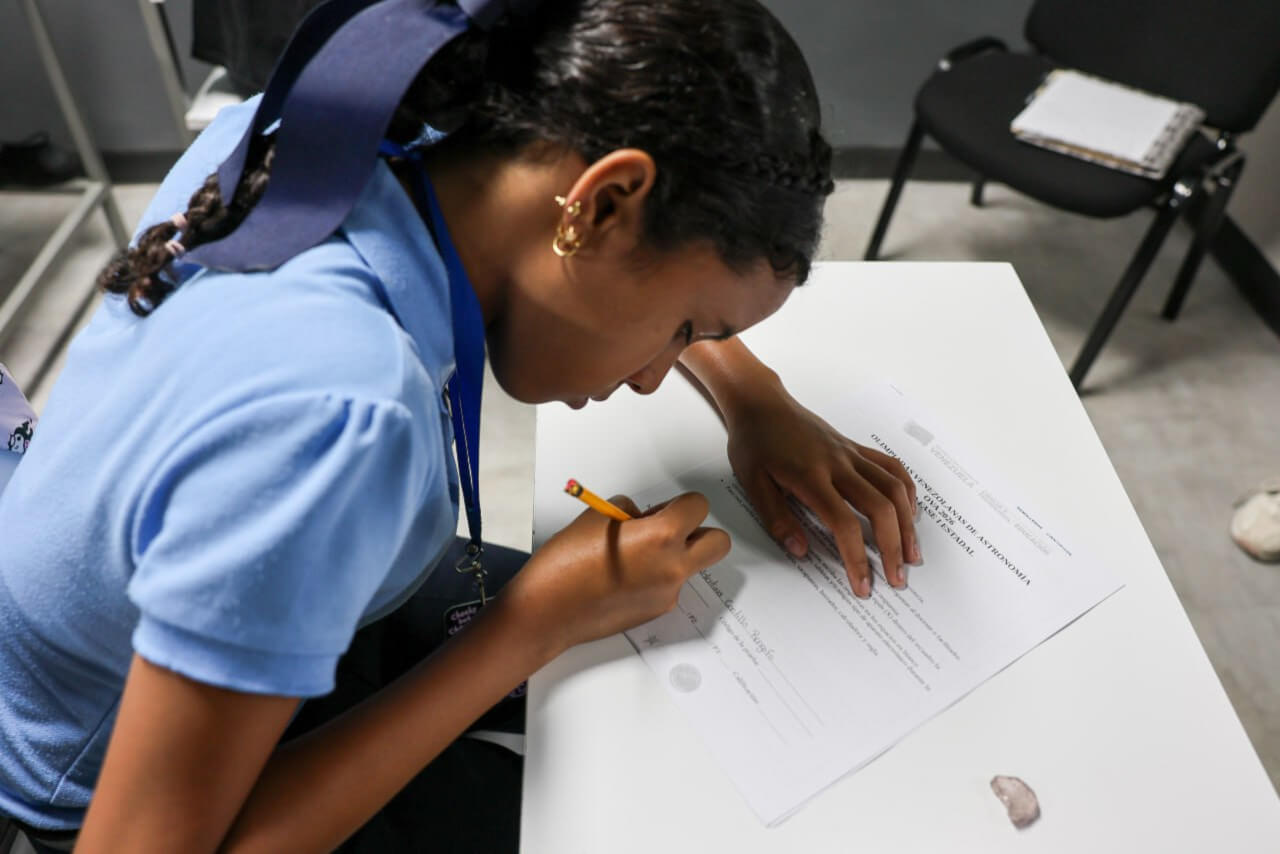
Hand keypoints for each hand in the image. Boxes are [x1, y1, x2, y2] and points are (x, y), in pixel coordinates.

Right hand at [503, 492, 729, 655]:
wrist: (548, 611)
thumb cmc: (567, 560)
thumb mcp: (598, 516)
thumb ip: (632, 512)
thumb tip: (645, 518)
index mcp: (662, 536)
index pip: (699, 507)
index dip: (680, 504)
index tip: (659, 510)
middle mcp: (674, 566)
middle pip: (718, 543)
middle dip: (698, 532)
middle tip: (666, 532)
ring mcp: (668, 593)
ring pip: (691, 566)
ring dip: (674, 557)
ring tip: (633, 558)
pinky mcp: (657, 611)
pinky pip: (670, 587)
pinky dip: (655, 579)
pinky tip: (622, 580)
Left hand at [724, 385, 919, 597]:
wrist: (761, 403)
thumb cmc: (754, 442)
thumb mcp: (752, 484)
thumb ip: (777, 519)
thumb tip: (800, 551)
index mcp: (810, 477)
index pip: (844, 523)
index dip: (857, 557)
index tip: (862, 585)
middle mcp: (838, 464)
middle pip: (880, 507)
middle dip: (893, 547)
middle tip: (897, 578)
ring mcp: (850, 454)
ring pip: (893, 487)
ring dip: (907, 523)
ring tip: (912, 552)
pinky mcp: (855, 447)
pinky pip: (890, 467)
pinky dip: (906, 491)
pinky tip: (908, 512)